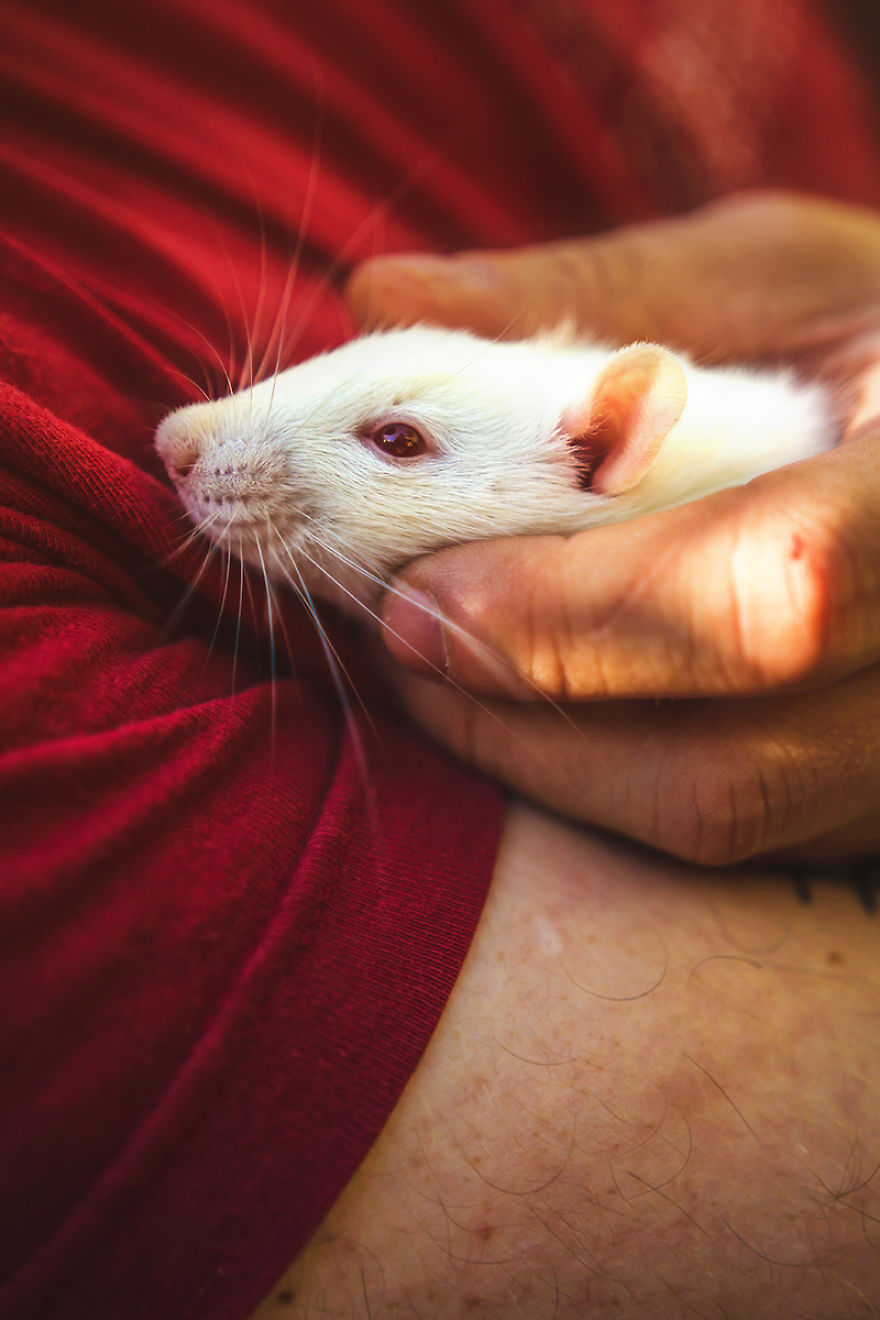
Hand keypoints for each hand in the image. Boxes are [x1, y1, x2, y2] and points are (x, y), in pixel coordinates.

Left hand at [345, 192, 879, 865]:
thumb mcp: (774, 280)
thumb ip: (592, 297)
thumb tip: (381, 298)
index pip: (774, 593)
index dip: (572, 617)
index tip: (415, 600)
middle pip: (735, 765)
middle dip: (527, 718)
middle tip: (399, 650)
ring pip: (726, 821)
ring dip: (545, 767)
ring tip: (444, 675)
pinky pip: (735, 837)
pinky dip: (605, 783)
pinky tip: (537, 706)